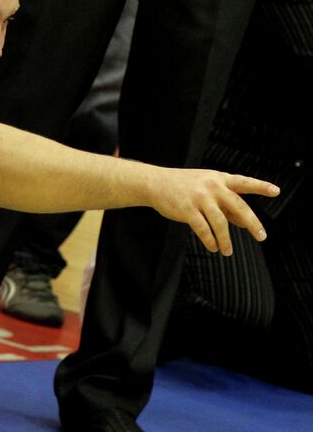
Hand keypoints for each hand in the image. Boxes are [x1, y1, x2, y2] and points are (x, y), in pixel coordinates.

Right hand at [151, 169, 278, 255]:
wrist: (155, 183)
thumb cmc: (183, 186)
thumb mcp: (207, 189)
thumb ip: (225, 203)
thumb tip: (244, 222)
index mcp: (220, 179)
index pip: (244, 182)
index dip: (260, 187)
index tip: (276, 191)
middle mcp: (212, 187)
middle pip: (238, 206)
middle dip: (252, 223)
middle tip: (262, 237)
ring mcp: (200, 198)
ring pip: (220, 222)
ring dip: (225, 239)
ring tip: (227, 252)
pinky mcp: (187, 210)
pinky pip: (202, 228)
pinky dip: (210, 240)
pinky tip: (213, 247)